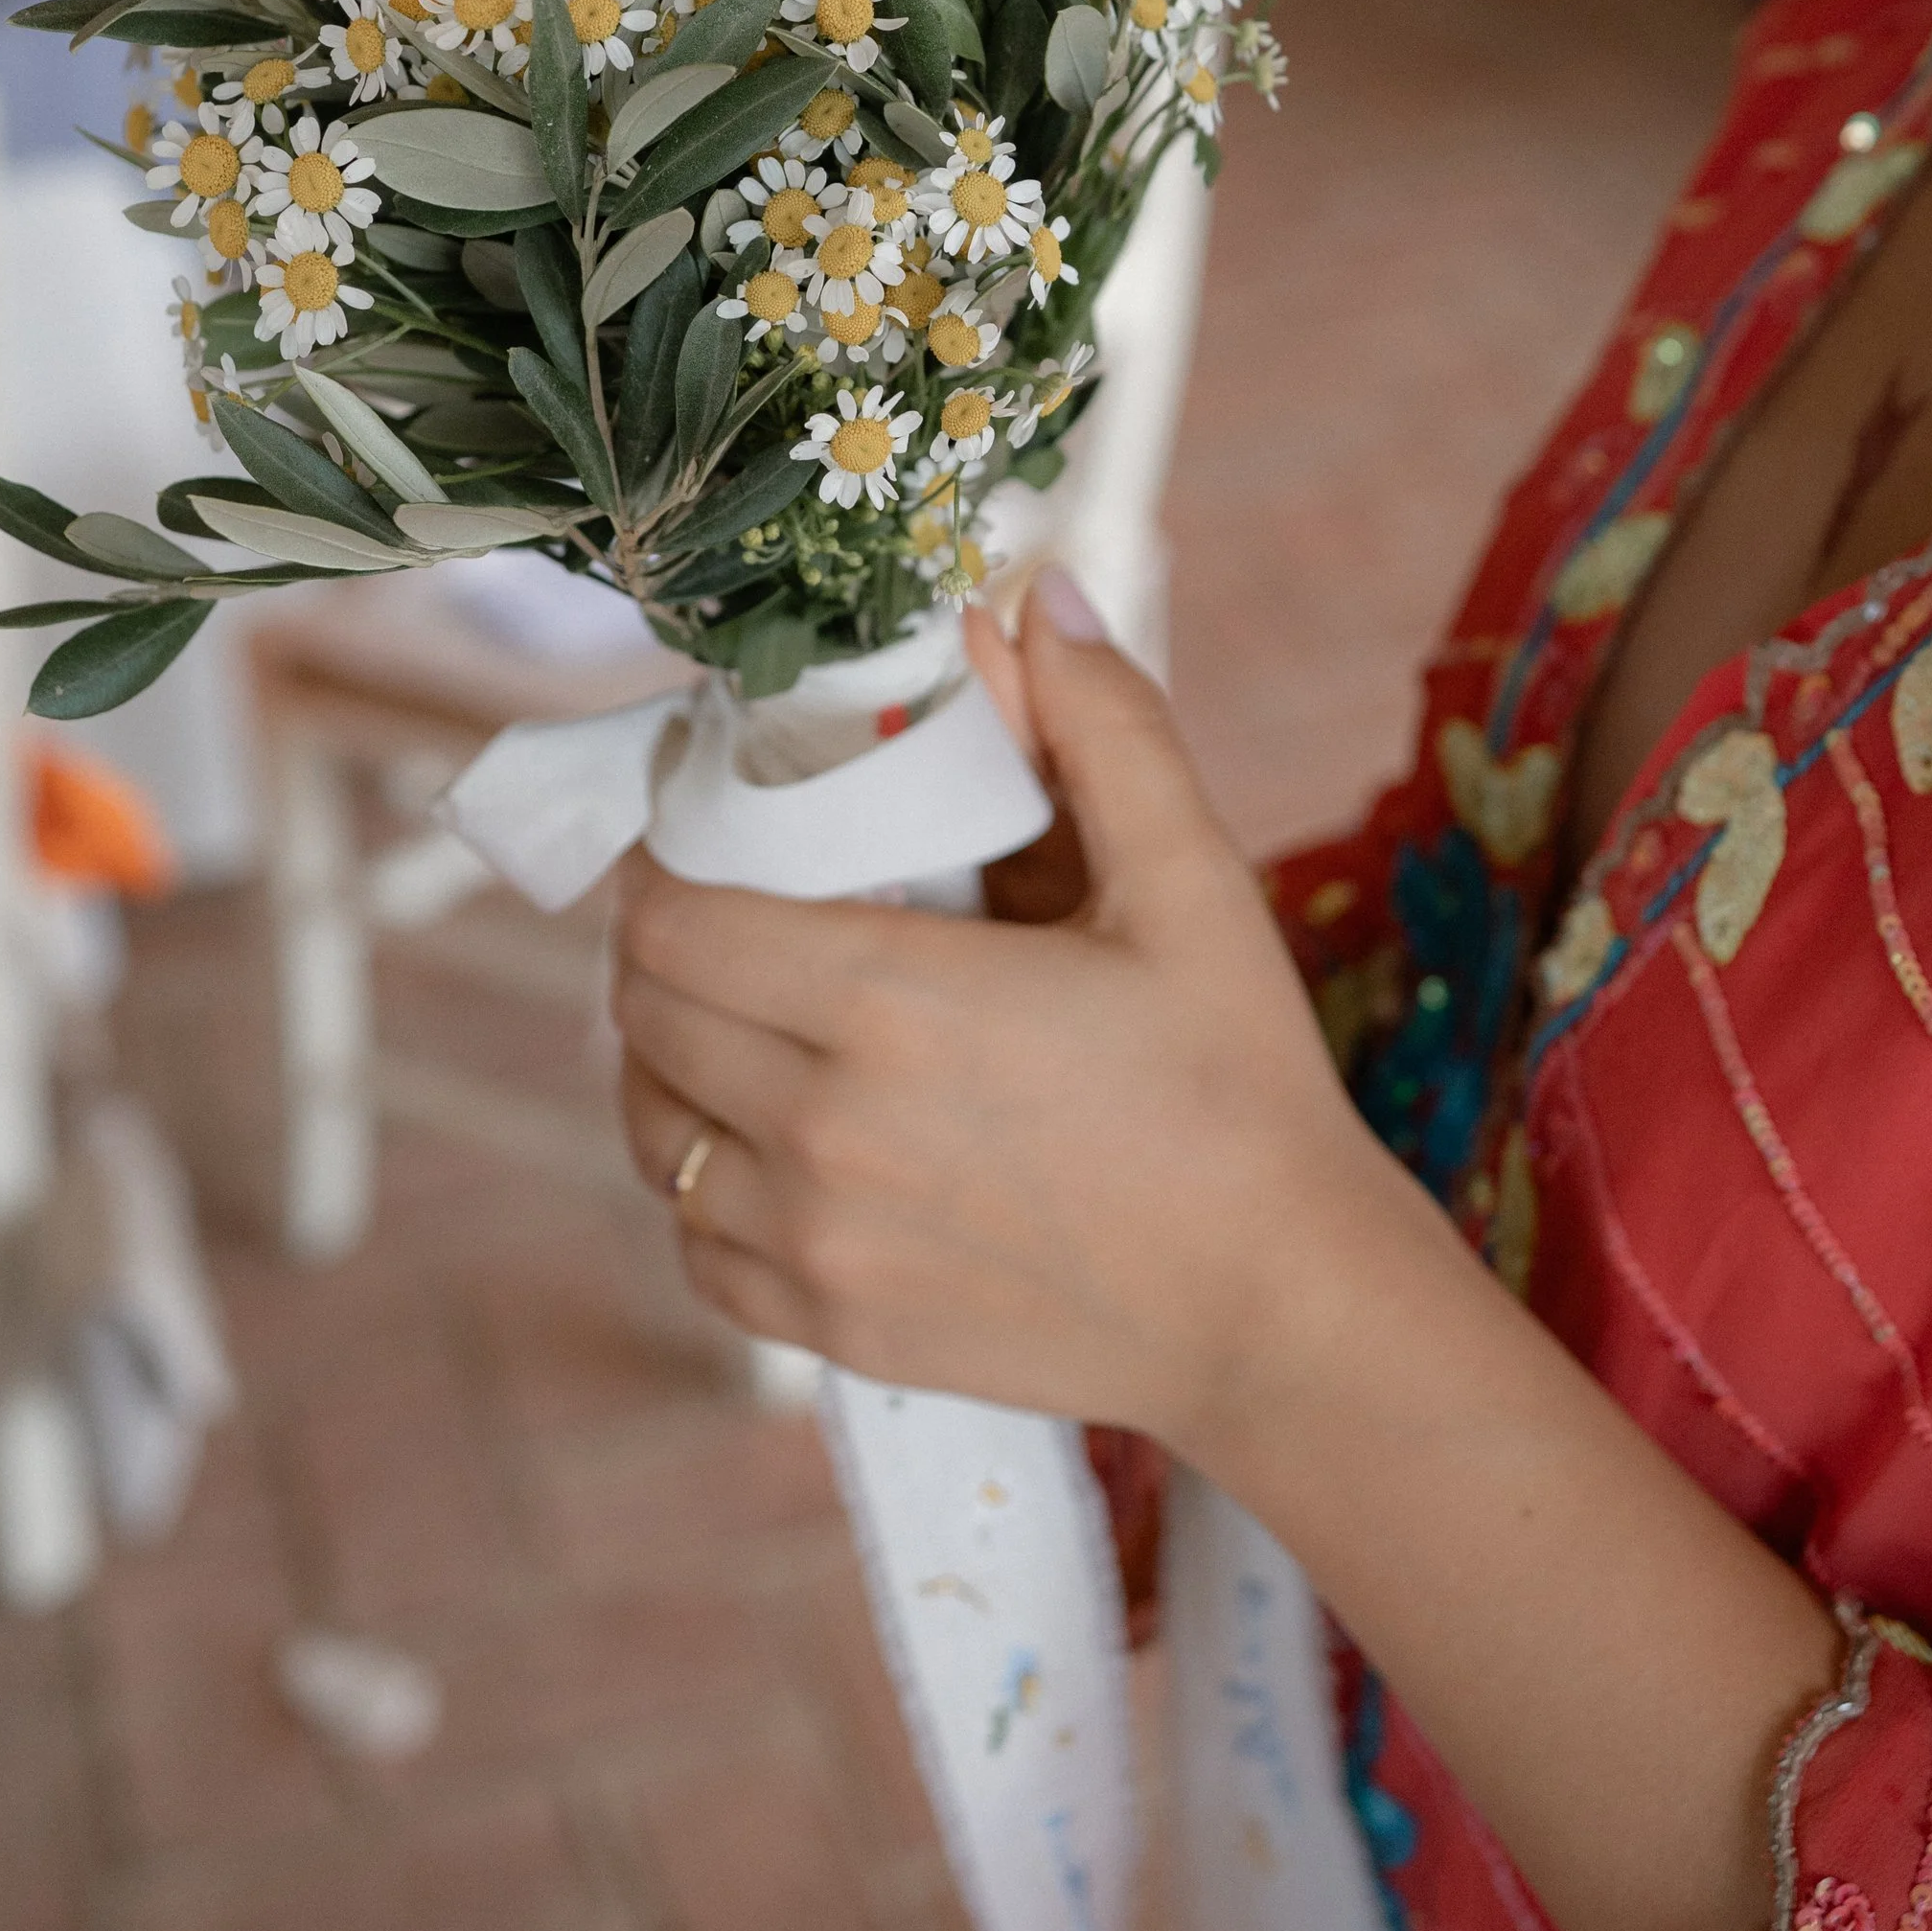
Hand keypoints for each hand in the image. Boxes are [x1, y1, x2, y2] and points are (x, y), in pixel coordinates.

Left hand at [614, 570, 1387, 1445]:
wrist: (1284, 1311)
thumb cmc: (1240, 1086)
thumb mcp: (1189, 883)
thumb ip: (1101, 727)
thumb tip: (1033, 595)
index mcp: (889, 1000)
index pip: (673, 921)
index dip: (658, 871)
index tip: (691, 842)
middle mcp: (825, 1129)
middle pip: (647, 1019)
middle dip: (661, 954)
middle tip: (715, 916)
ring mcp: (821, 1246)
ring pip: (656, 1139)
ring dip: (669, 1071)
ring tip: (728, 1026)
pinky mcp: (839, 1335)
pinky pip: (697, 1251)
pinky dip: (704, 1193)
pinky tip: (764, 1150)